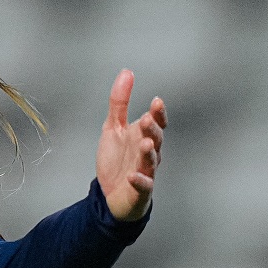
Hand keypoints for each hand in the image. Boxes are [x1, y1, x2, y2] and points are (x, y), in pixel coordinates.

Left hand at [96, 70, 166, 222]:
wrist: (109, 194)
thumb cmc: (116, 160)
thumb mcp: (113, 128)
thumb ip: (120, 103)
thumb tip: (127, 73)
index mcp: (143, 136)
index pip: (156, 122)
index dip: (158, 113)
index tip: (156, 102)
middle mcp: (148, 153)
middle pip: (156, 139)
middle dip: (152, 129)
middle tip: (145, 119)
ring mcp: (145, 171)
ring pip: (151, 161)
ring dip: (149, 152)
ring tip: (144, 144)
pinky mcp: (139, 190)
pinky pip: (143, 185)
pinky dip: (139, 181)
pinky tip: (132, 176)